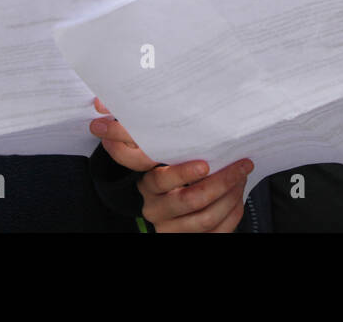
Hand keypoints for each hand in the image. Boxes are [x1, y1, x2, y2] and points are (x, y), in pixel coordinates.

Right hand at [90, 98, 251, 232]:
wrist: (164, 209)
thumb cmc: (163, 171)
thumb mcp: (151, 152)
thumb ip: (132, 130)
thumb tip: (100, 103)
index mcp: (147, 186)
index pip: (161, 180)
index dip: (183, 174)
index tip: (205, 163)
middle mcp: (156, 209)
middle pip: (189, 200)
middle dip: (220, 183)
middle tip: (241, 165)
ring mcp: (173, 228)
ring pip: (205, 218)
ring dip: (229, 197)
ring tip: (242, 176)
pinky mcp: (190, 239)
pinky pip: (217, 232)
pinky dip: (232, 214)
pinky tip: (239, 196)